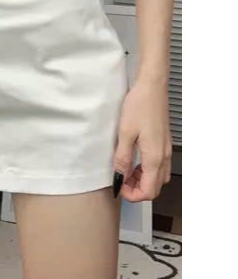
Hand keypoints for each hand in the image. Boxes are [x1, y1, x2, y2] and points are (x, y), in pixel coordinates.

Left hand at [113, 77, 171, 201]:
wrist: (152, 87)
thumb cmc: (139, 106)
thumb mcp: (125, 133)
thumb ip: (122, 158)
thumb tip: (119, 177)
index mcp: (154, 157)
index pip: (149, 191)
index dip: (132, 195)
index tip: (119, 188)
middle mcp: (163, 156)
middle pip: (155, 187)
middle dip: (137, 189)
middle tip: (120, 181)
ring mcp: (165, 149)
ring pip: (158, 177)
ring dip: (142, 180)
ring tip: (125, 171)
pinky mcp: (163, 142)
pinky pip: (158, 165)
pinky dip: (146, 169)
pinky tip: (134, 160)